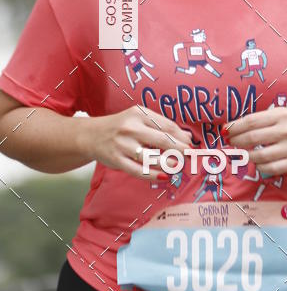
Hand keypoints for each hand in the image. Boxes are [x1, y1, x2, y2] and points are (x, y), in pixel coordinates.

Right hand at [77, 105, 192, 180]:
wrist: (90, 135)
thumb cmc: (121, 126)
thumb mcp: (139, 118)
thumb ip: (161, 126)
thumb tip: (187, 136)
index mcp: (139, 114)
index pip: (167, 126)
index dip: (182, 137)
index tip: (191, 144)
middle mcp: (131, 128)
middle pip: (163, 141)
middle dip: (180, 150)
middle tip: (190, 156)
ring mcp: (123, 145)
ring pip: (152, 157)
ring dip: (169, 164)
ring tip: (179, 166)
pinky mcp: (116, 160)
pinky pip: (138, 170)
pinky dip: (153, 175)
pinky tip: (164, 176)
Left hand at [225, 107, 286, 175]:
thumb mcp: (278, 116)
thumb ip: (258, 121)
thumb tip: (231, 129)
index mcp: (280, 115)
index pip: (251, 121)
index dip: (235, 127)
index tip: (225, 131)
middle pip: (253, 138)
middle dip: (237, 142)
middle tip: (230, 144)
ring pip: (260, 156)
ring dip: (246, 156)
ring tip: (242, 154)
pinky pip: (270, 168)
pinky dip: (259, 166)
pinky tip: (257, 163)